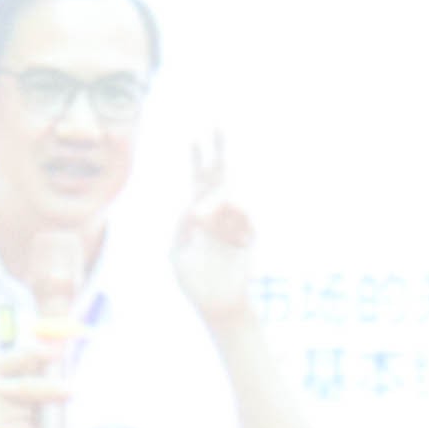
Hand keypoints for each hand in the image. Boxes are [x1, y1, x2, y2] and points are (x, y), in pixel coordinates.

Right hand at [0, 324, 70, 427]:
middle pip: (27, 387)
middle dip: (52, 389)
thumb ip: (17, 371)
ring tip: (17, 419)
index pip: (17, 358)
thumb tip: (57, 357)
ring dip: (35, 416)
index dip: (40, 355)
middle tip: (72, 391)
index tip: (59, 354)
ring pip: (30, 411)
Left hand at [172, 127, 263, 327]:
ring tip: (206, 230)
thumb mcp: (178, 255)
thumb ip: (183, 228)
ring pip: (226, 199)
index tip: (194, 138)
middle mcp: (217, 214)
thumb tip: (194, 205)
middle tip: (216, 124)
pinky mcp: (250, 231)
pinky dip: (230, 228)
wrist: (218, 303)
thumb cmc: (195, 282)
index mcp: (197, 217)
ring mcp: (234, 221)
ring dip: (213, 212)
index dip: (197, 161)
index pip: (197, 182)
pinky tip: (230, 243)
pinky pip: (241, 218)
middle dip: (217, 151)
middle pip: (218, 176)